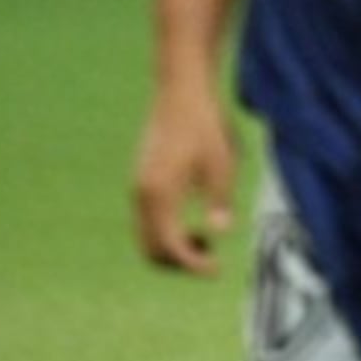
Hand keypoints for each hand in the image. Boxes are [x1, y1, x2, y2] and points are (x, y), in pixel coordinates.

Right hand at [132, 82, 236, 275]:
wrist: (181, 89)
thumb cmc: (205, 123)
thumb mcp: (222, 161)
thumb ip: (220, 199)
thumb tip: (219, 232)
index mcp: (160, 193)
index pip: (171, 246)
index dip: (193, 264)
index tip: (216, 271)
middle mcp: (142, 194)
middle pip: (151, 250)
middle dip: (179, 262)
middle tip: (210, 257)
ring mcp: (138, 187)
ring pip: (146, 237)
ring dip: (171, 248)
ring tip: (203, 238)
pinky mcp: (141, 180)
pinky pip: (146, 221)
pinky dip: (165, 232)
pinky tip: (190, 220)